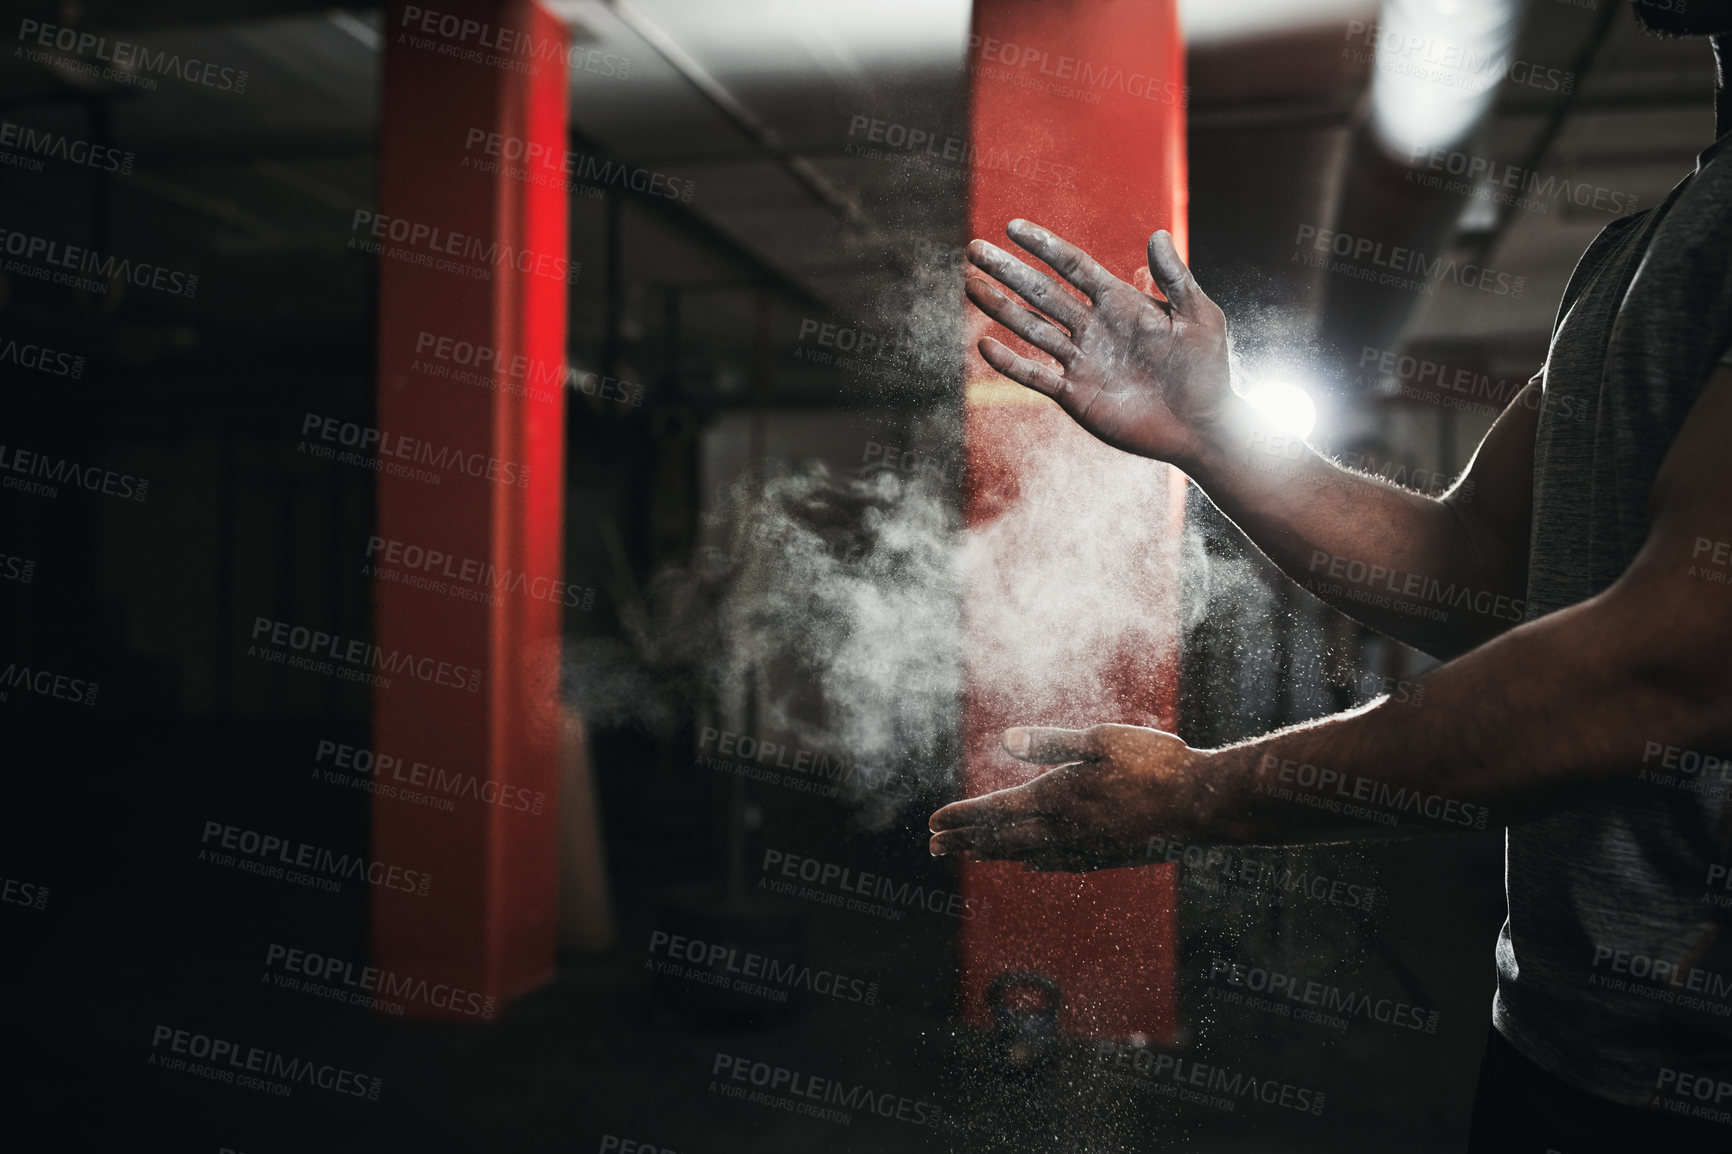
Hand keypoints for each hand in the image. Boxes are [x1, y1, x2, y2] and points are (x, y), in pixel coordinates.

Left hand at [928, 724, 1211, 871]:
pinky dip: (1032, 862)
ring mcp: (1085, 847)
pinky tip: (1027, 864)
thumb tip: (1006, 741)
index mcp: (1058, 797)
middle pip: (1002, 838)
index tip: (932, 822)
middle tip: (934, 847)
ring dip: (992, 852)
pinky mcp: (1106, 856)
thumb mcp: (1102, 739)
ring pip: (1027, 853)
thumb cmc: (1155, 763)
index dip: (962, 817)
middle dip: (965, 840)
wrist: (1202, 805)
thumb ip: (1053, 743)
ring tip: (967, 853)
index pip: (996, 810)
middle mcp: (1064, 829)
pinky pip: (1057, 863)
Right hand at [965, 220, 1233, 467]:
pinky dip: (1011, 364)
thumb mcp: (1199, 317)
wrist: (1202, 427)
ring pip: (1031, 329)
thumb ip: (1176, 279)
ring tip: (970, 285)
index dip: (1043, 246)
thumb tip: (1156, 235)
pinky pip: (1036, 376)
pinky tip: (985, 346)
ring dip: (1000, 308)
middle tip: (974, 249)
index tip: (1013, 227)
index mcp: (1120, 303)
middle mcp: (1093, 327)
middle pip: (1042, 292)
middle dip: (1008, 271)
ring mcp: (1081, 361)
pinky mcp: (1075, 395)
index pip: (1073, 266)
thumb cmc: (1208, 370)